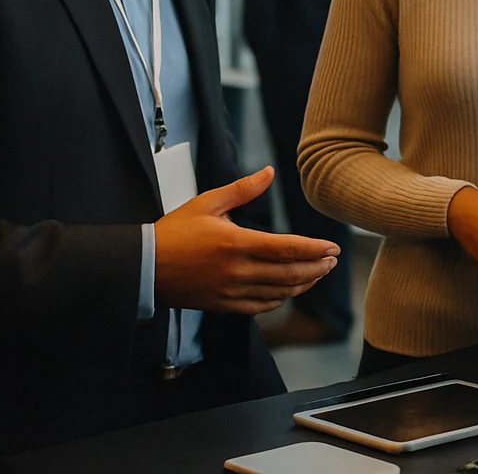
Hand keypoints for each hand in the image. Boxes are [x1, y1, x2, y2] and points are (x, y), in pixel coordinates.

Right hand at [154, 167, 341, 314]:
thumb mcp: (208, 202)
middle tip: (333, 261)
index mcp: (236, 243)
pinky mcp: (223, 305)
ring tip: (318, 274)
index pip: (287, 248)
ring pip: (279, 292)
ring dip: (304, 284)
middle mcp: (237, 271)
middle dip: (317, 267)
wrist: (144, 267)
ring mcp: (231, 292)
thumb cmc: (175, 231)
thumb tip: (269, 171)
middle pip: (290, 273)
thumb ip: (243, 188)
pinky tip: (290, 290)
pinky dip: (280, 299)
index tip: (333, 247)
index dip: (315, 249)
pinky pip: (260, 307)